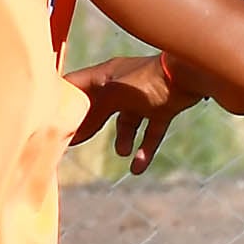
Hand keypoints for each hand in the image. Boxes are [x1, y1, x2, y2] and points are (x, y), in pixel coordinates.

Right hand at [63, 53, 211, 174]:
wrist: (190, 75)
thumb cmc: (150, 79)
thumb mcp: (116, 94)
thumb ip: (96, 110)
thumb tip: (78, 127)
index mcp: (108, 75)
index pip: (78, 86)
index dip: (66, 101)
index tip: (53, 118)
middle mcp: (124, 85)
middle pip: (100, 108)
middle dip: (89, 125)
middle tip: (74, 143)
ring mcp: (145, 97)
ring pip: (128, 122)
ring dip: (123, 139)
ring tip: (121, 152)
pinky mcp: (164, 108)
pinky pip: (151, 132)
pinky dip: (145, 149)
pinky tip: (138, 168)